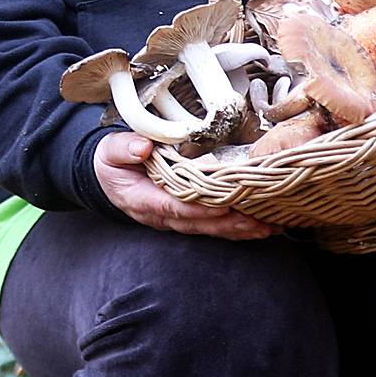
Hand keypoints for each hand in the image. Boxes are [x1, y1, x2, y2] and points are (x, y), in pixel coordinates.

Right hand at [93, 133, 276, 239]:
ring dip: (238, 229)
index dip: (199, 208)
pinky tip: (261, 227)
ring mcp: (175, 218)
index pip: (173, 205)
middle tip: (257, 222)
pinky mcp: (187, 216)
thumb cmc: (113, 161)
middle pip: (198, 222)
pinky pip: (213, 225)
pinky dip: (237, 227)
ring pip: (209, 228)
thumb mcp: (110, 151)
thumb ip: (123, 148)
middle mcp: (161, 214)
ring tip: (267, 228)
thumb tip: (142, 147)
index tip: (223, 205)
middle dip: (228, 224)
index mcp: (142, 199)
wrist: (108, 175)